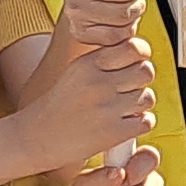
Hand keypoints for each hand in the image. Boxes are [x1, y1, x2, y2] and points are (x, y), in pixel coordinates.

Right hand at [21, 22, 156, 166]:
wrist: (37, 137)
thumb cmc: (61, 104)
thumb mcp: (76, 72)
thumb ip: (105, 60)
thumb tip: (140, 53)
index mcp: (88, 63)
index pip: (134, 48)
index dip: (139, 57)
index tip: (133, 65)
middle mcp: (98, 82)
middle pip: (146, 71)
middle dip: (141, 82)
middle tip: (127, 91)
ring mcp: (106, 108)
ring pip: (148, 97)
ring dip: (139, 106)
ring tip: (121, 110)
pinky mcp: (113, 132)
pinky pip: (146, 121)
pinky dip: (139, 124)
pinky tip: (123, 125)